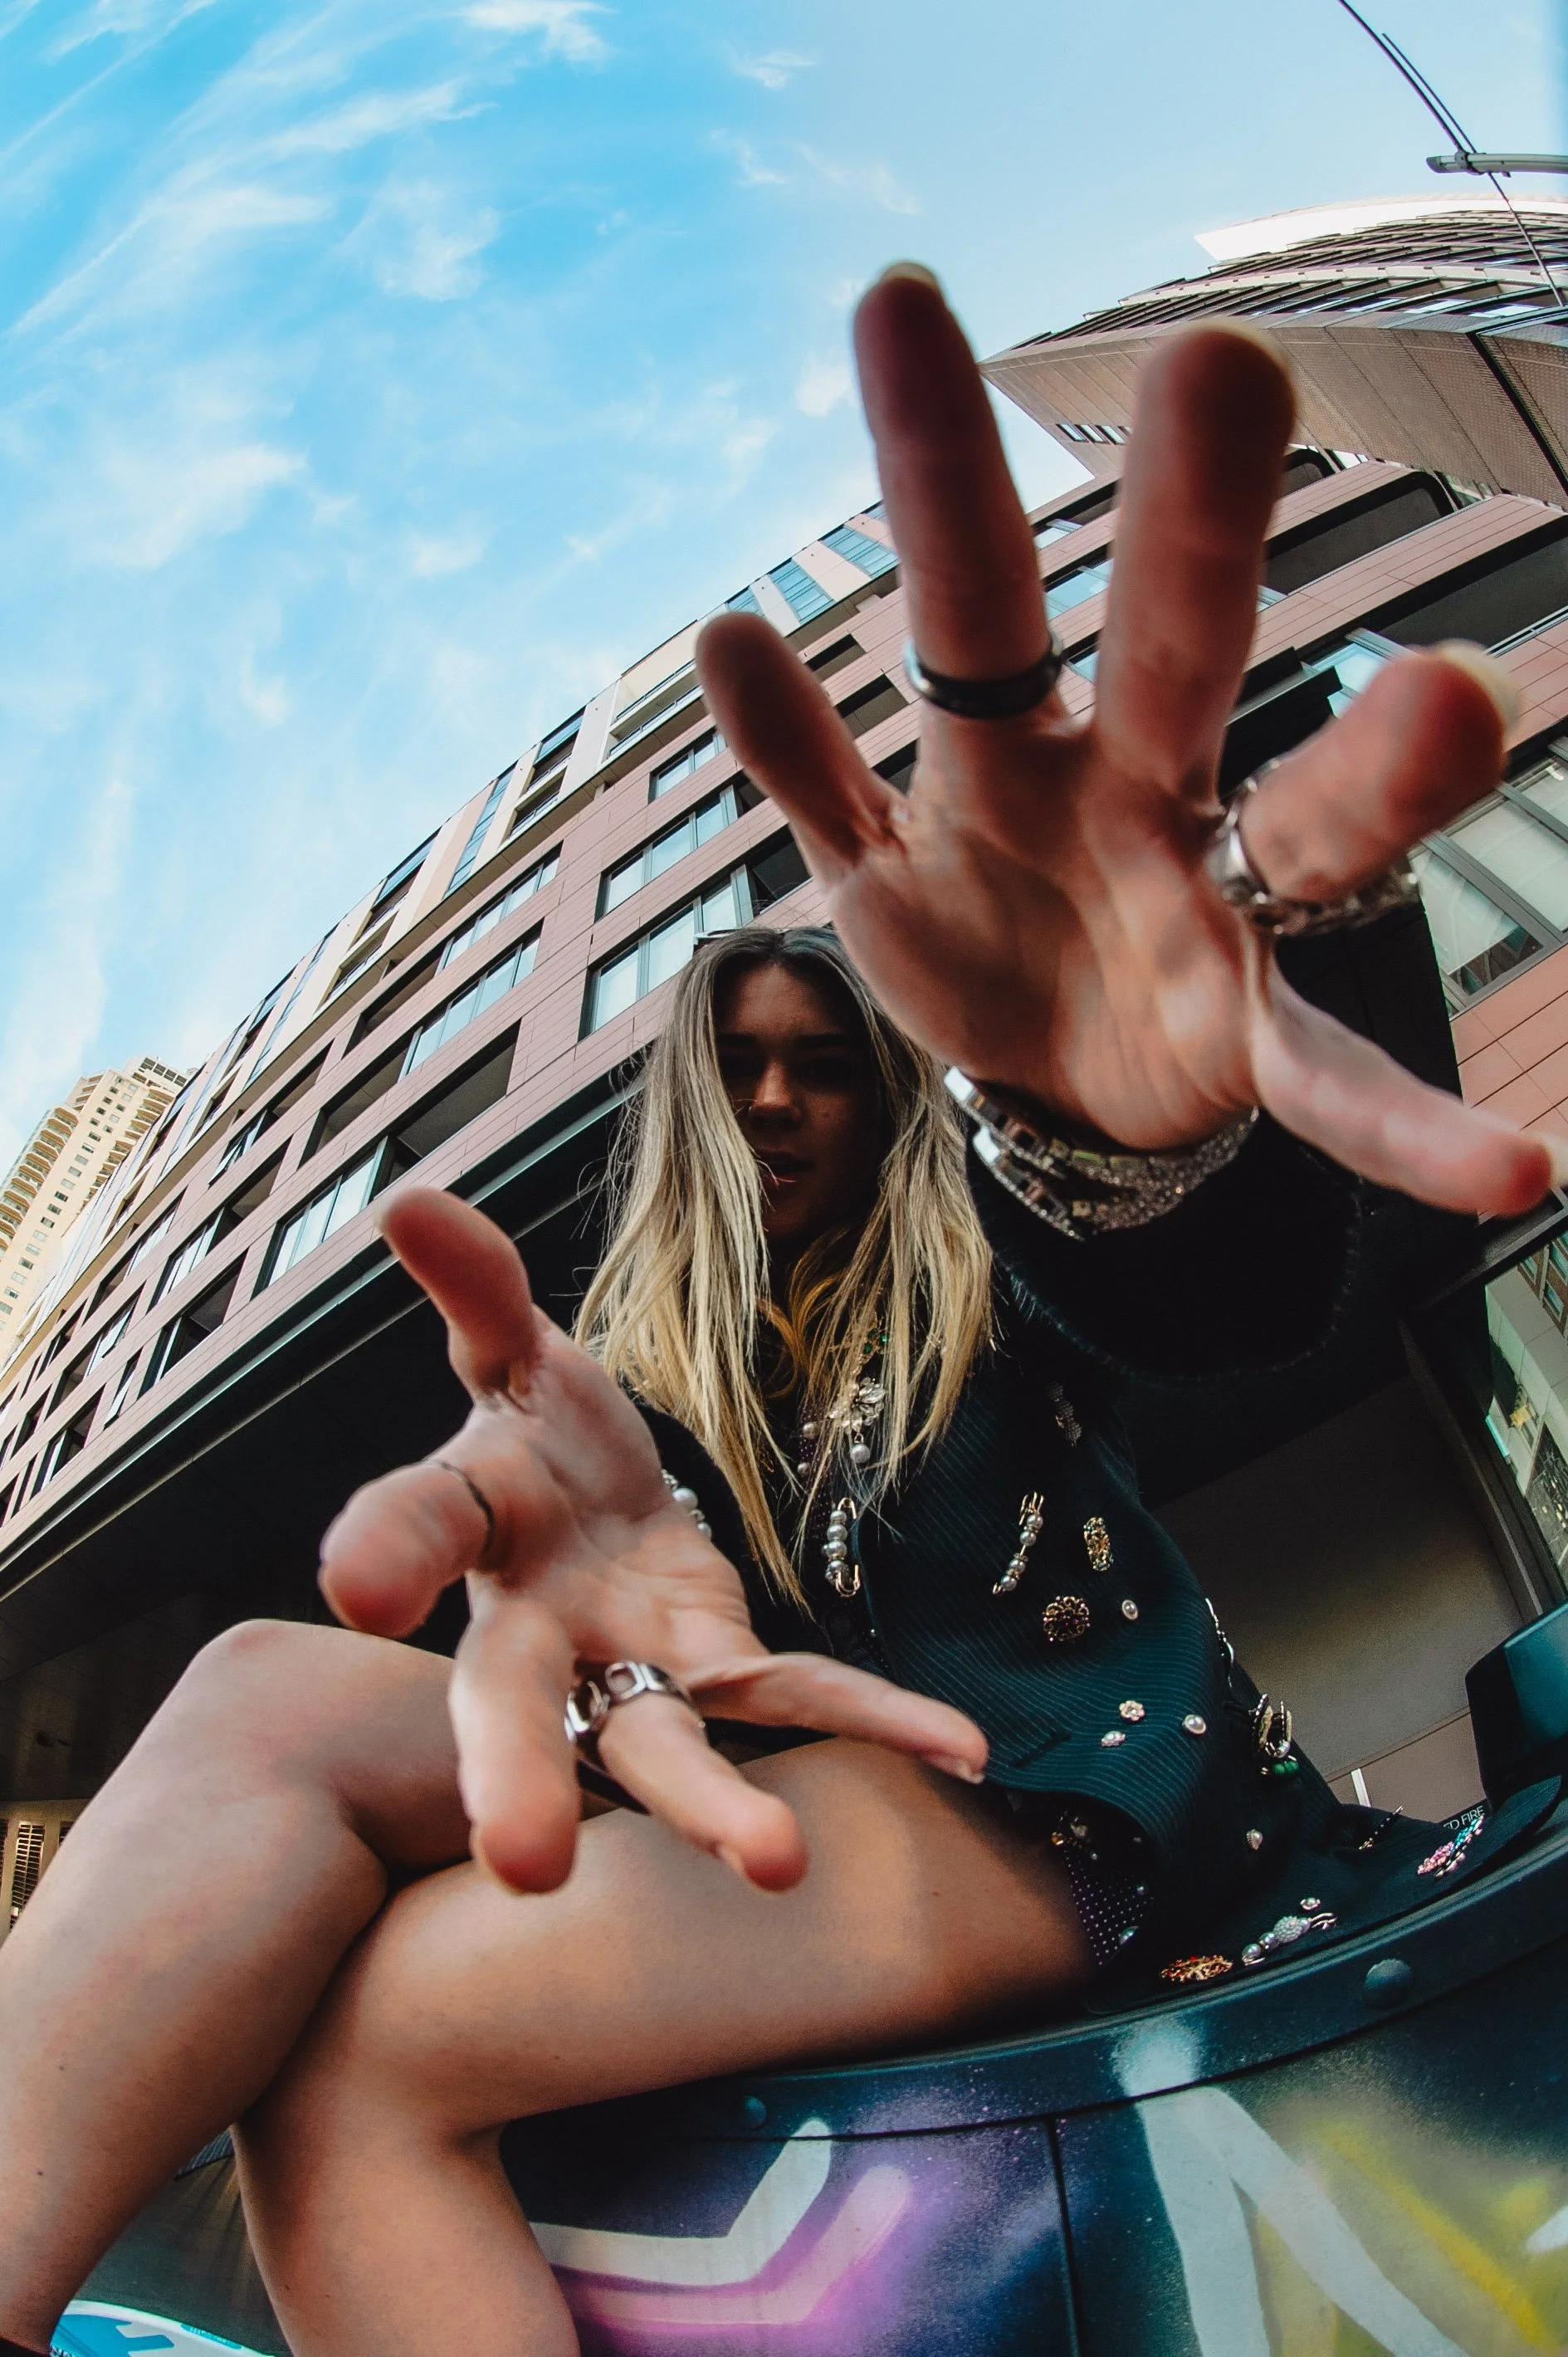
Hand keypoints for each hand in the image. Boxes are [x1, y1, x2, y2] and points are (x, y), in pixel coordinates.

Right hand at [319, 1186, 985, 1893]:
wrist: (585, 1505)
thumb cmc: (532, 1434)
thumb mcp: (508, 1350)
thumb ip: (478, 1286)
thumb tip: (409, 1198)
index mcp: (468, 1519)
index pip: (420, 1526)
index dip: (386, 1552)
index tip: (357, 1587)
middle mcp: (532, 1624)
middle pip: (513, 1699)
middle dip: (516, 1772)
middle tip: (527, 1864)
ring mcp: (624, 1663)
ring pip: (653, 1743)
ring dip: (708, 1805)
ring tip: (779, 1862)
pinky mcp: (714, 1664)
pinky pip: (791, 1696)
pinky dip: (875, 1718)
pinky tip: (966, 1749)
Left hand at [695, 265, 1555, 1217]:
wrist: (1058, 1086)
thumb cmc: (982, 936)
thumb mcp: (872, 856)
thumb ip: (810, 759)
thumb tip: (730, 630)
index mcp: (1020, 754)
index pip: (978, 599)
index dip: (929, 469)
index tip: (896, 298)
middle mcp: (1138, 798)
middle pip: (1169, 650)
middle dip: (1186, 524)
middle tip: (1224, 362)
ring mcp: (1211, 918)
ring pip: (1306, 826)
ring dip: (1381, 767)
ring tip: (1462, 697)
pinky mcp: (1256, 1046)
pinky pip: (1340, 1088)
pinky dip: (1414, 1127)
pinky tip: (1516, 1172)